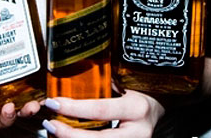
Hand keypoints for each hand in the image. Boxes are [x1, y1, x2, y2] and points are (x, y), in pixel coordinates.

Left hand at [41, 90, 164, 137]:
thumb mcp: (128, 86)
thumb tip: (71, 79)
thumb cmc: (143, 94)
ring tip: (54, 132)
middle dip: (68, 134)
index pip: (100, 109)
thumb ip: (105, 86)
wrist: (161, 112)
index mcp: (137, 109)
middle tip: (49, 124)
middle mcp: (137, 132)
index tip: (54, 102)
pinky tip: (67, 137)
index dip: (74, 108)